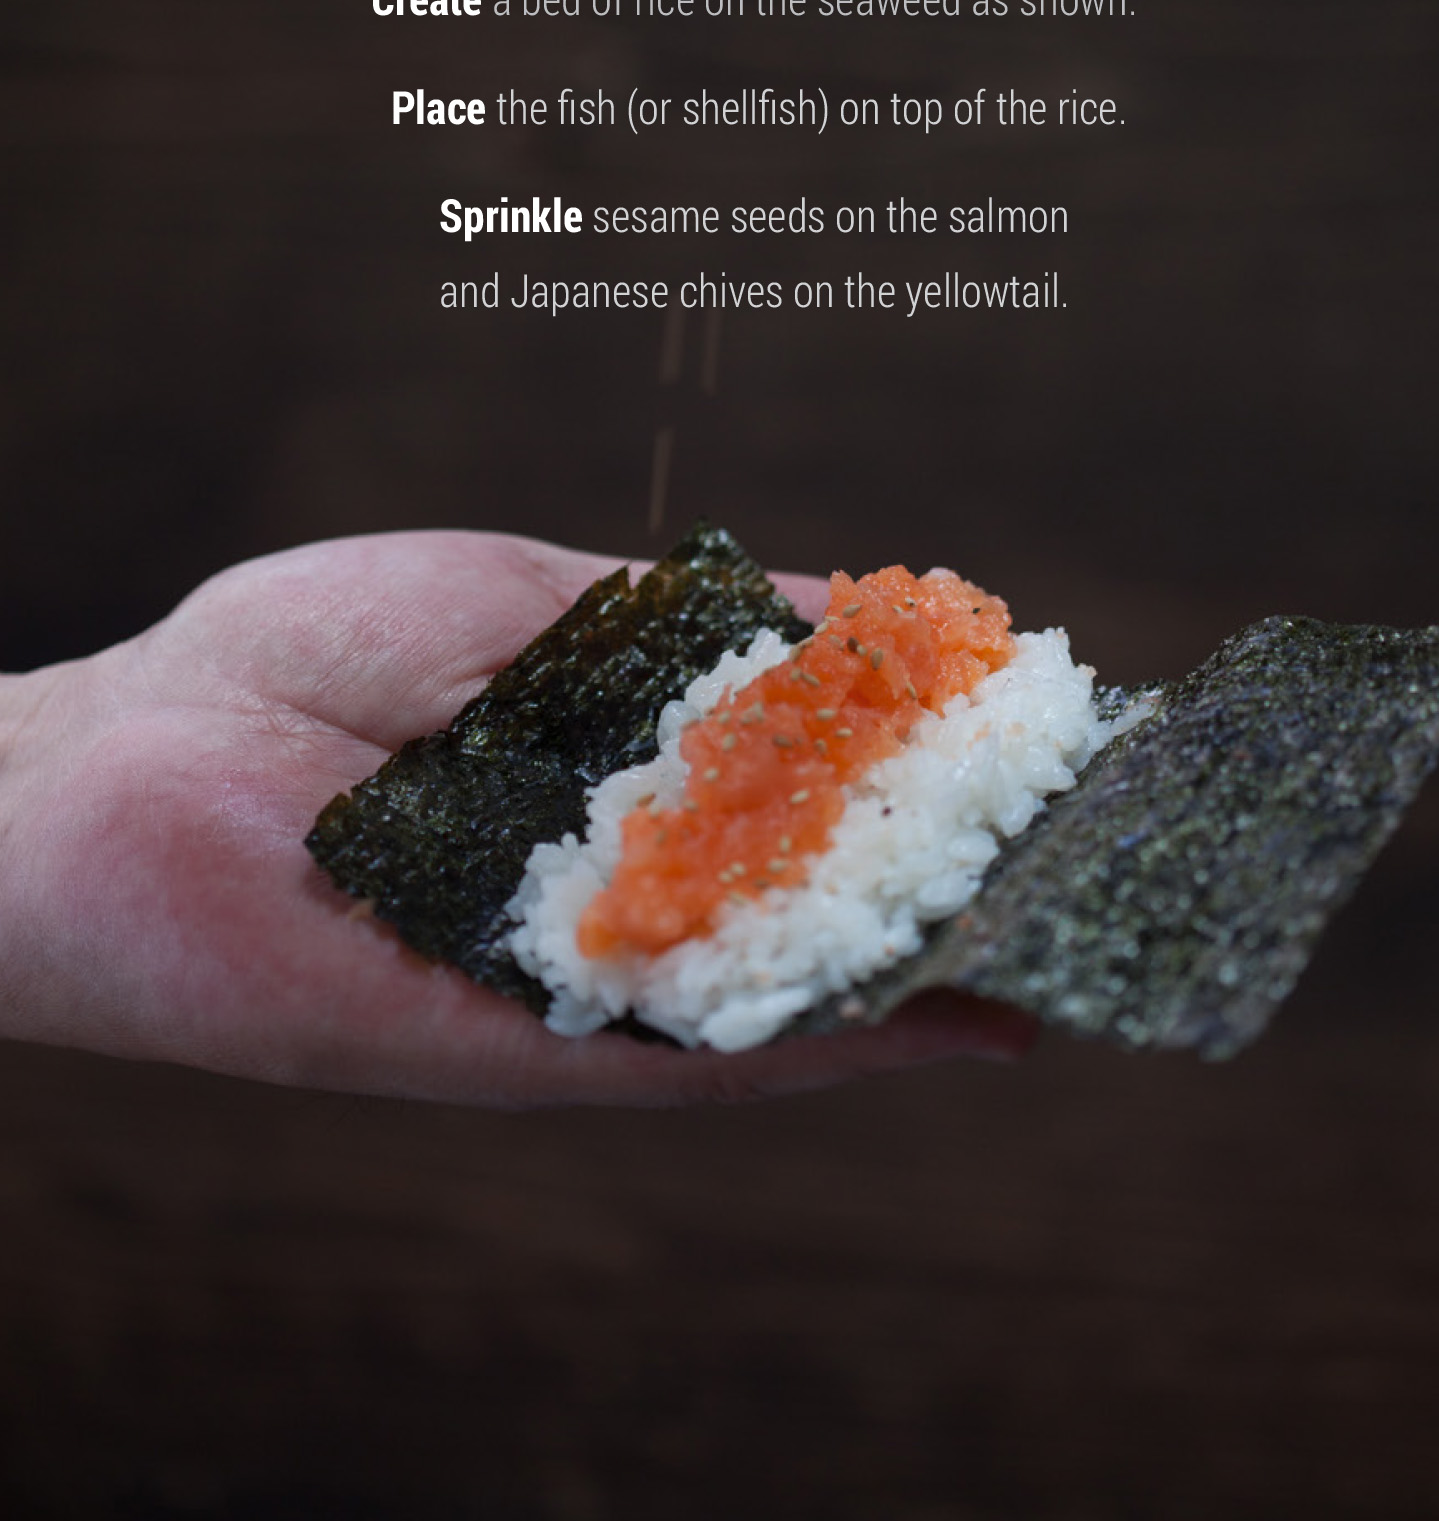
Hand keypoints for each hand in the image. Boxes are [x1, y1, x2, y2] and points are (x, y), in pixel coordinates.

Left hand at [0, 530, 1033, 1105]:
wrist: (108, 772)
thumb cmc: (290, 659)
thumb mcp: (519, 603)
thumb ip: (675, 625)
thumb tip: (853, 607)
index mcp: (609, 794)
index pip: (796, 791)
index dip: (920, 774)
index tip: (1043, 746)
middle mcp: (612, 903)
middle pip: (812, 904)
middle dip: (955, 883)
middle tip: (1110, 854)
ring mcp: (578, 984)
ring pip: (785, 993)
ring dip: (933, 972)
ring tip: (1081, 941)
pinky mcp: (524, 1051)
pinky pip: (698, 1056)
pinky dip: (828, 1041)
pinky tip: (949, 1018)